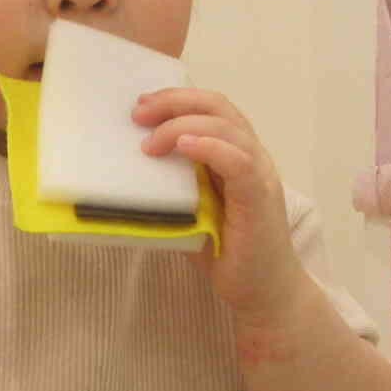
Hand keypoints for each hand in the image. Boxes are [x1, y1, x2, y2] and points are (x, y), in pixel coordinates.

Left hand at [132, 87, 305, 327]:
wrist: (262, 291)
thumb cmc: (226, 253)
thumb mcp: (191, 210)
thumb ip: (173, 186)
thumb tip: (128, 175)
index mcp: (236, 154)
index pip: (211, 108)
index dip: (176, 99)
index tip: (140, 106)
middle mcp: (252, 156)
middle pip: (218, 107)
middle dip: (174, 102)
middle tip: (137, 114)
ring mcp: (259, 175)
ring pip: (227, 127)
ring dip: (183, 125)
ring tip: (150, 142)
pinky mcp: (260, 198)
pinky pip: (238, 161)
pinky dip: (209, 147)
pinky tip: (183, 145)